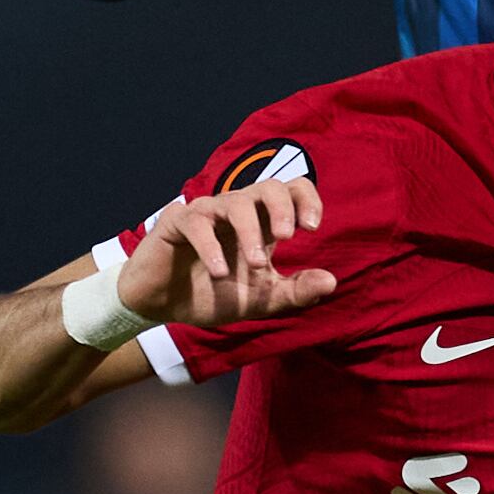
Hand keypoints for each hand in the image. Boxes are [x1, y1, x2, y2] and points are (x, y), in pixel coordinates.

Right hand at [118, 176, 335, 330]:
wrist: (161, 307)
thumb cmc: (212, 296)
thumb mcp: (260, 300)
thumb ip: (295, 292)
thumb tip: (332, 281)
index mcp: (261, 224)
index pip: (291, 190)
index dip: (306, 199)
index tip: (312, 227)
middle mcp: (236, 212)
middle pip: (268, 186)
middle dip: (282, 207)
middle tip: (288, 237)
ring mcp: (206, 213)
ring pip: (234, 202)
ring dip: (250, 232)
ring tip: (256, 265)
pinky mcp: (176, 222)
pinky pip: (197, 223)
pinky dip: (211, 247)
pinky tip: (220, 273)